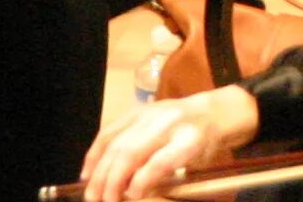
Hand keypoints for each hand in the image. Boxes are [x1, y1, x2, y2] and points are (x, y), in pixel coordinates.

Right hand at [81, 85, 260, 200]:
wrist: (214, 112)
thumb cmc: (206, 147)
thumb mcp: (196, 167)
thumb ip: (166, 179)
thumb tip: (133, 195)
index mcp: (189, 140)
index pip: (160, 162)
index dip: (140, 182)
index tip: (129, 198)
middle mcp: (168, 123)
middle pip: (131, 151)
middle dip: (111, 181)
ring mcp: (150, 113)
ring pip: (116, 141)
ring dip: (99, 170)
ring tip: (91, 194)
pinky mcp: (137, 110)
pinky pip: (110, 130)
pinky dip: (95, 152)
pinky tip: (88, 172)